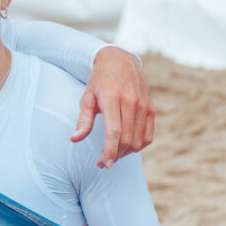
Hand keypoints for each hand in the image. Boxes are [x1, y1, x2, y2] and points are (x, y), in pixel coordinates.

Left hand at [72, 46, 154, 166]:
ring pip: (138, 141)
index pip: (114, 131)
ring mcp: (143, 105)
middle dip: (115, 155)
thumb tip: (74, 139)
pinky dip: (138, 146)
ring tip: (113, 154)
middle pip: (127, 139)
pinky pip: (148, 136)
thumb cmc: (99, 81)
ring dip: (125, 153)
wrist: (120, 61)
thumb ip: (83, 120)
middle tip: (103, 162)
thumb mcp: (87, 97)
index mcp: (112, 98)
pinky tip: (126, 147)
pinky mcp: (151, 109)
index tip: (104, 164)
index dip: (110, 150)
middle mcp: (131, 102)